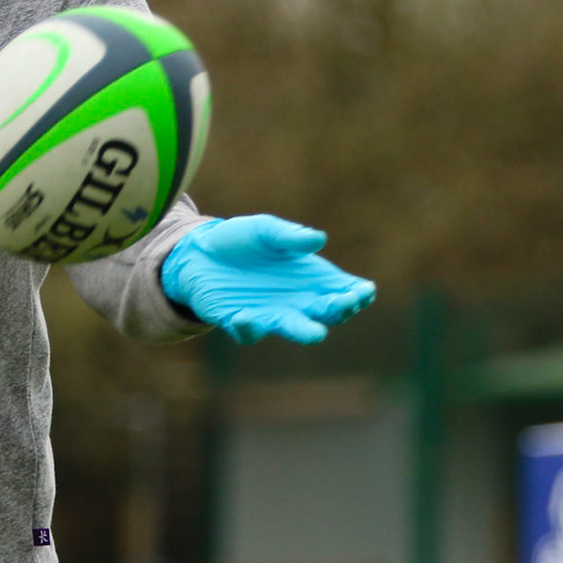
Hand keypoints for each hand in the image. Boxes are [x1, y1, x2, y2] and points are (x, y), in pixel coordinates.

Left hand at [160, 215, 375, 344]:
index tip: (364, 291)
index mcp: (310, 277)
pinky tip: (245, 316)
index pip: (342, 290)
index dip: (357, 293)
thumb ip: (288, 236)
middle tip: (344, 303)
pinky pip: (248, 331)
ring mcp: (270, 314)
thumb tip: (318, 239)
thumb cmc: (240, 240)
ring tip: (315, 333)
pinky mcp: (241, 321)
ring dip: (304, 330)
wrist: (198, 252)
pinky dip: (248, 326)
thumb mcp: (264, 229)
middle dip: (339, 309)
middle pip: (326, 312)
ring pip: (294, 328)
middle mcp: (296, 301)